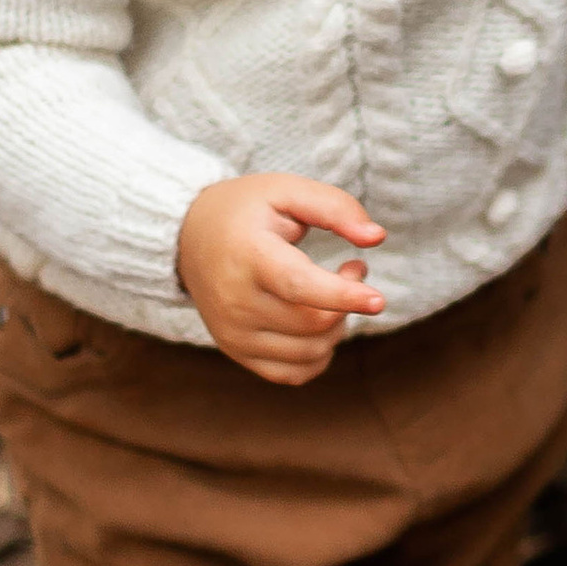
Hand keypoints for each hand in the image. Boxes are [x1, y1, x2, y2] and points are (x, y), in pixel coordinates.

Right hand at [178, 172, 384, 383]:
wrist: (188, 237)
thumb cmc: (247, 211)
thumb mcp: (287, 191)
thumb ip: (335, 207)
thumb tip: (377, 237)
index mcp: (247, 256)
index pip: (298, 286)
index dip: (341, 296)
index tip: (378, 300)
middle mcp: (235, 301)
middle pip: (312, 322)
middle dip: (348, 300)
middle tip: (353, 268)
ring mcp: (233, 333)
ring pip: (310, 351)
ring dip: (338, 326)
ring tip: (334, 292)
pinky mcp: (236, 352)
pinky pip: (293, 374)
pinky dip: (319, 355)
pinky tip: (319, 323)